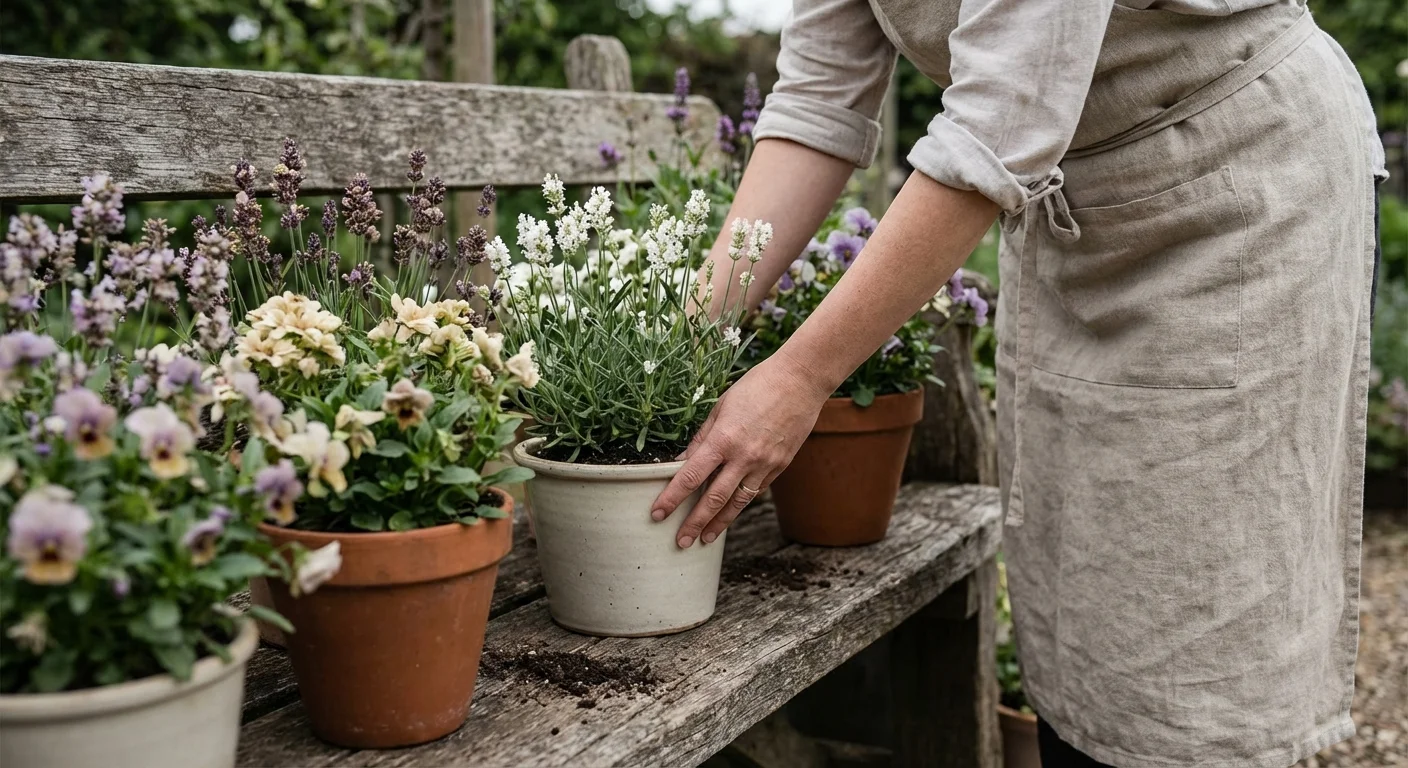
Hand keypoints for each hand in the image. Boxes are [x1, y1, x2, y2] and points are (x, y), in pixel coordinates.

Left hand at [651, 353, 830, 547]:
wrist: (800, 381)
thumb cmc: (757, 386)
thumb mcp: (721, 407)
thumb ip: (701, 438)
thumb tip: (682, 462)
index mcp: (723, 439)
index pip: (691, 476)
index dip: (672, 498)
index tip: (657, 514)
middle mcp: (744, 457)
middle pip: (713, 499)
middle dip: (694, 523)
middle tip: (680, 542)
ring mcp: (764, 464)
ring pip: (737, 502)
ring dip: (719, 523)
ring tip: (704, 539)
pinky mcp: (780, 466)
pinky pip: (755, 490)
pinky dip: (740, 504)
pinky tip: (730, 513)